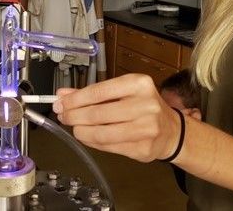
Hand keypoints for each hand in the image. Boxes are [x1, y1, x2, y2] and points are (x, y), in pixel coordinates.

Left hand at [53, 73, 181, 161]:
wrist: (171, 131)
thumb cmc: (143, 107)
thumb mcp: (121, 92)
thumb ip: (92, 93)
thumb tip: (63, 95)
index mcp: (138, 84)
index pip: (98, 91)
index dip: (75, 99)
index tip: (61, 103)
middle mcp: (145, 104)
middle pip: (97, 113)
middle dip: (74, 116)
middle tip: (64, 116)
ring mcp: (146, 128)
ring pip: (101, 133)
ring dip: (81, 132)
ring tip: (75, 128)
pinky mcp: (143, 148)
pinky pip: (108, 147)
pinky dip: (92, 142)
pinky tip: (88, 137)